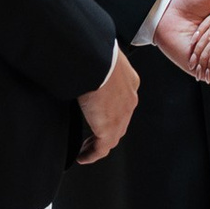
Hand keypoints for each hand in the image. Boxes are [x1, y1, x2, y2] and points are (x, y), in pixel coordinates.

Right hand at [76, 48, 140, 163]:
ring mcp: (121, 115)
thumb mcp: (99, 55)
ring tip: (86, 149)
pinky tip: (83, 157)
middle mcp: (129, 99)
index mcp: (129, 80)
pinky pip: (101, 148)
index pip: (122, 100)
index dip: (111, 109)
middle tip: (92, 135)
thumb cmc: (95, 51)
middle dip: (105, 129)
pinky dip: (92, 154)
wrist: (95, 60)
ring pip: (112, 135)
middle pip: (119, 120)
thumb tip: (80, 58)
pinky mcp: (109, 128)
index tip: (98, 113)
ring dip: (98, 143)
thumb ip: (94, 61)